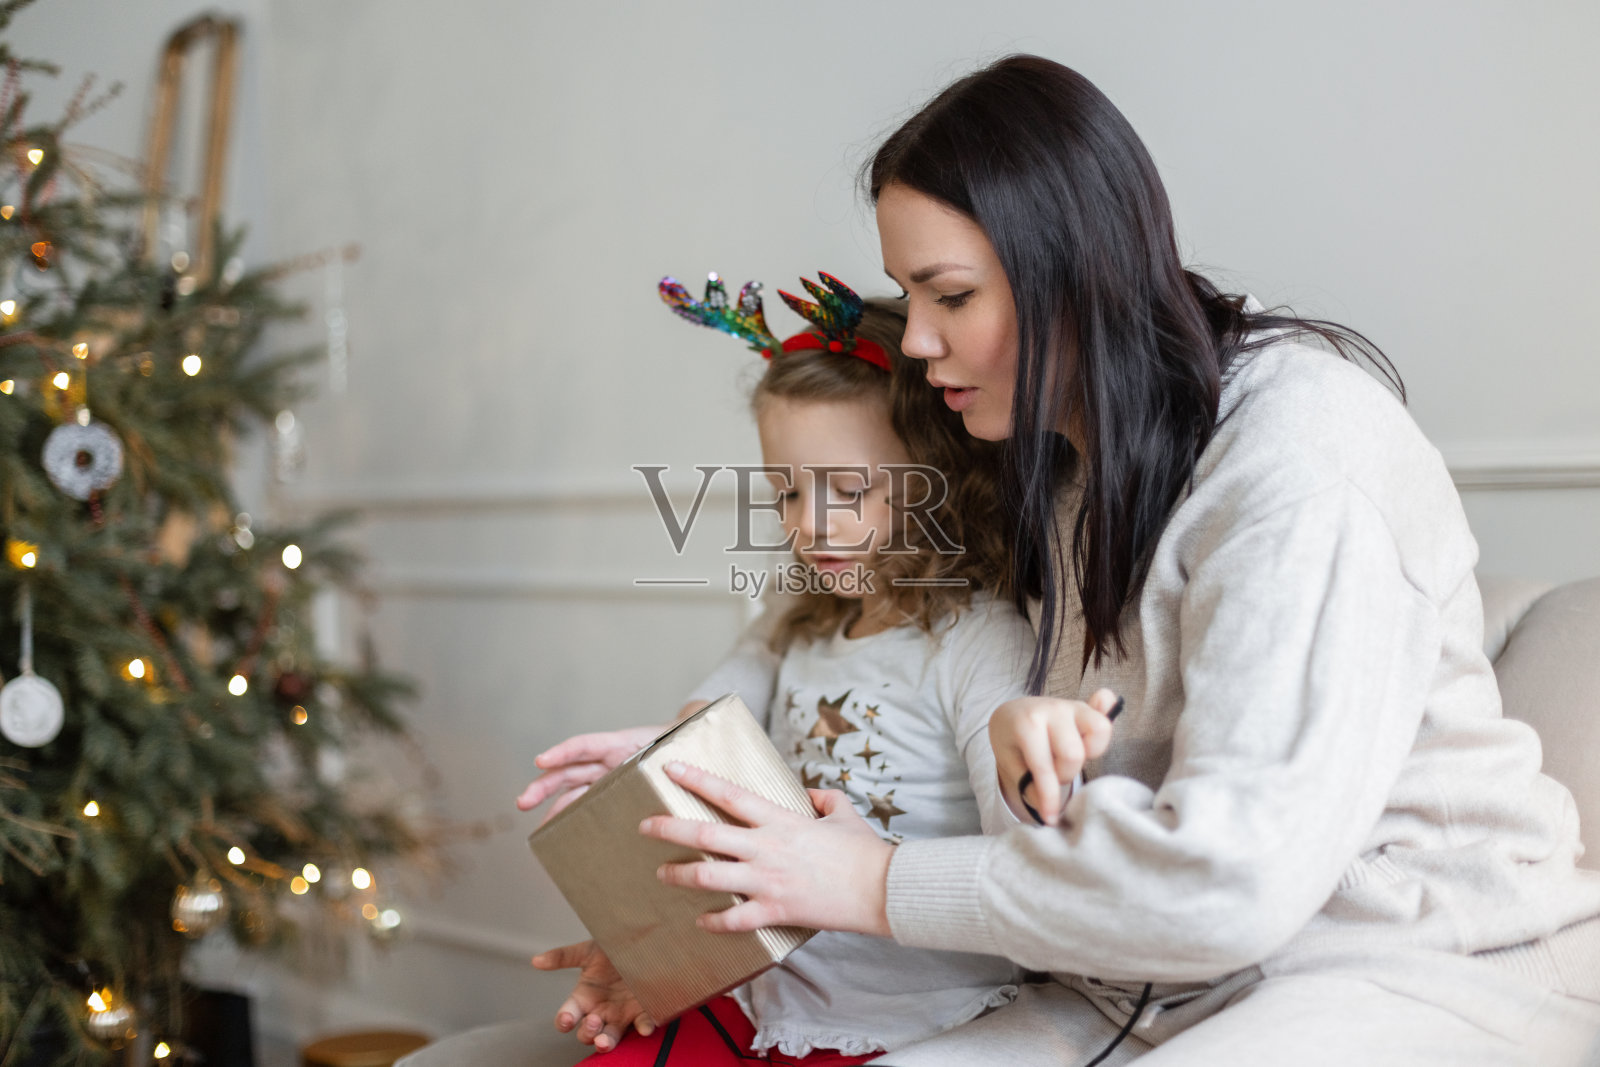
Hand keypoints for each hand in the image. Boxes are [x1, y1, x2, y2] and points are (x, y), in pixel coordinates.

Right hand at [531, 939, 653, 1051]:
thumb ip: (562, 956)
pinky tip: (644, 1028)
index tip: (566, 1020)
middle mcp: (600, 1010)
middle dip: (588, 1032)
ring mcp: (620, 1014)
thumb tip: (536, 961)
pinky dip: (644, 1028)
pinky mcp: (642, 1011)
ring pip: (610, 1037)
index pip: (567, 1016)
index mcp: (584, 997)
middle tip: (594, 1020)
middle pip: (587, 1032)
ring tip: (604, 1041)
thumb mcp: (587, 951)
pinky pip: (643, 1024)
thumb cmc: (610, 949)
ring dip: (606, 1042)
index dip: (564, 1021)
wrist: (639, 942)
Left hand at [639, 762, 894, 936]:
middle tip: (644, 826)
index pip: (729, 794)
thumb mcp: (843, 813)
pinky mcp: (775, 911)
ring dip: (680, 875)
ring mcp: (767, 881)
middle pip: (706, 835)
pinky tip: (699, 920)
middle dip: (669, 829)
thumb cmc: (863, 851)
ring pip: (710, 878)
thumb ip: (823, 799)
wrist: (880, 889)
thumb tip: (812, 794)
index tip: (670, 768)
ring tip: (662, 873)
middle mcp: (766, 848)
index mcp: (780, 820)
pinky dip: (713, 921)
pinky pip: (733, 919)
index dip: (696, 779)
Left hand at [990, 689, 1117, 825]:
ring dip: (1089, 752)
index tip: (1050, 818)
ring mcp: (1072, 705)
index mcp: (1027, 723)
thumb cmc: (1013, 742)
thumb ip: (1028, 786)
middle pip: (1074, 754)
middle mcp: (1052, 709)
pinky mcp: (1086, 705)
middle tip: (1053, 774)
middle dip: (1064, 774)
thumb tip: (1051, 808)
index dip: (1049, 797)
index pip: (1045, 767)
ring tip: (1070, 757)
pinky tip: (1098, 719)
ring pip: (1100, 729)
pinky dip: (1107, 709)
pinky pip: (1106, 702)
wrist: (1012, 714)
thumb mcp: (1010, 764)